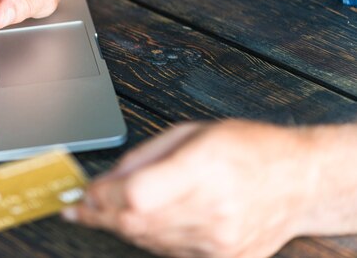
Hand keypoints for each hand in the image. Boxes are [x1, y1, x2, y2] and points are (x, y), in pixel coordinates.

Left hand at [62, 120, 316, 257]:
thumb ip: (143, 157)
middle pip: (134, 223)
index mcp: (203, 169)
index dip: (101, 197)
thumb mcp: (192, 132)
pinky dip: (147, 236)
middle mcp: (211, 210)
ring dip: (120, 226)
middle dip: (99, 214)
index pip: (135, 196)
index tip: (84, 192)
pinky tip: (141, 221)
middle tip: (79, 207)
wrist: (299, 181)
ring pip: (146, 241)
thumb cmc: (248, 149)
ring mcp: (217, 241)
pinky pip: (166, 252)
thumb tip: (106, 180)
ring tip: (104, 210)